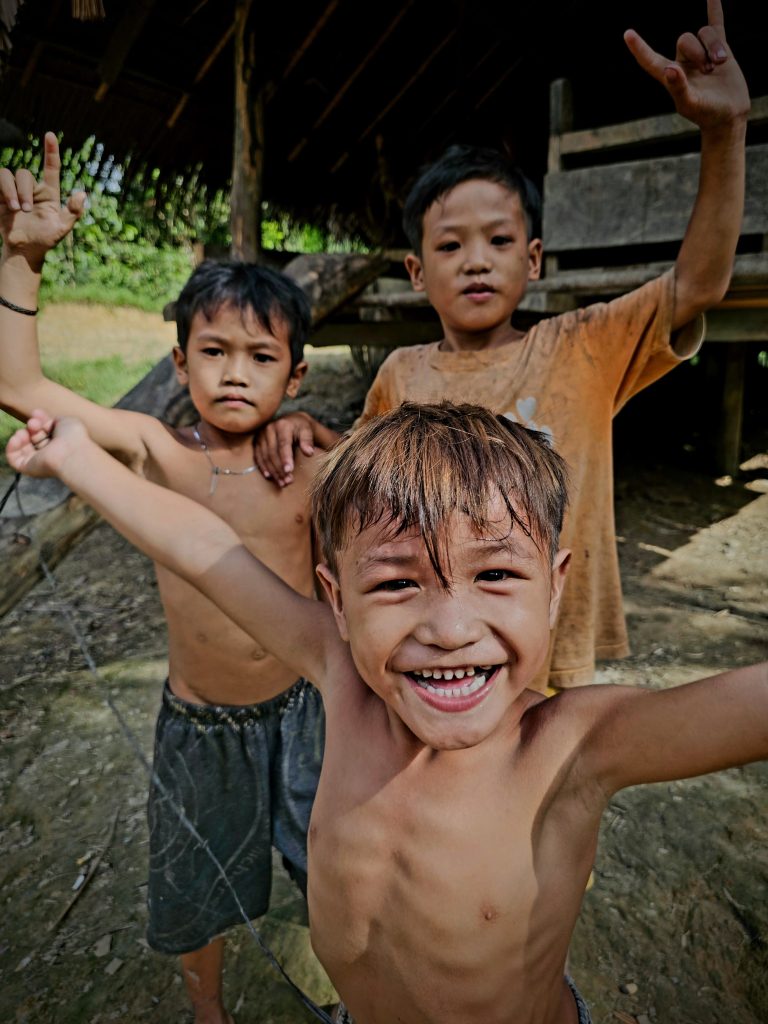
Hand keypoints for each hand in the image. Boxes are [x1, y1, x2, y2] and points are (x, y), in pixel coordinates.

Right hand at [0, 133, 85, 269]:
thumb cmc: (45, 240)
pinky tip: (5, 203)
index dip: (51, 151)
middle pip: (24, 173)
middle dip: (23, 190)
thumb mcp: (62, 228)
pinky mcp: (1, 196)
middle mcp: (32, 189)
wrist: (25, 251)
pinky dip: (0, 188)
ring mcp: (15, 191)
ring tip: (14, 209)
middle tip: (24, 210)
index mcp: (49, 193)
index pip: (51, 168)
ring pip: (8, 174)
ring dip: (10, 190)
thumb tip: (82, 193)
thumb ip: (73, 212)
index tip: (50, 135)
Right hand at [6, 409, 85, 477]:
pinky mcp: (28, 468)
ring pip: (22, 447)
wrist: (71, 452)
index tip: (37, 413)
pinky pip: (13, 458)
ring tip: (26, 430)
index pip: (43, 431)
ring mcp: (38, 461)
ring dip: (21, 435)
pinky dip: (11, 447)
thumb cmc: (73, 436)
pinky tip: (17, 438)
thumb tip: (39, 417)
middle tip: (34, 423)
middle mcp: (49, 453)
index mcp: (59, 443)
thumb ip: (52, 419)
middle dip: (32, 426)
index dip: (39, 420)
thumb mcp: (65, 421)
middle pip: (33, 436)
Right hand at [253, 412, 317, 486]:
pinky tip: (269, 476)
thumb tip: (309, 453)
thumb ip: (308, 441)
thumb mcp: (307, 430)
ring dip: (273, 471)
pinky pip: (258, 457)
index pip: (283, 444)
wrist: (291, 421)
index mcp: (282, 425)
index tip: (289, 471)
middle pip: (273, 453)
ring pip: (265, 457)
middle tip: (288, 481)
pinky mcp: (257, 442)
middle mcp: (269, 429)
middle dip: (280, 469)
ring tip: (282, 482)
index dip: (285, 458)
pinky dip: (263, 467)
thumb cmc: (300, 428)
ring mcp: (261, 435)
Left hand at [624, 0, 749, 131]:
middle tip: (708, 71)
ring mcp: (700, 53)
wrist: (728, 114)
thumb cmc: (706, 114)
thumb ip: (678, 87)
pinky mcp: (719, 48)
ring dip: (714, 46)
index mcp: (669, 76)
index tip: (627, 34)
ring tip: (719, 64)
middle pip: (685, 39)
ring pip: (703, 32)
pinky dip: (714, 8)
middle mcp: (682, 62)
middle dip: (698, 51)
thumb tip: (670, 69)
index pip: (650, 60)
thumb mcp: (690, 103)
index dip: (639, 48)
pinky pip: (715, 23)